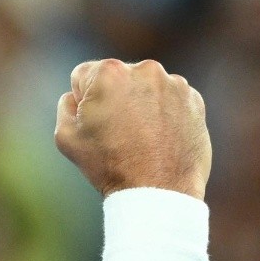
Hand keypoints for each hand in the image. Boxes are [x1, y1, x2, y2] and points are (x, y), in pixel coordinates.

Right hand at [55, 59, 210, 199]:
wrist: (159, 191)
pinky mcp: (194, 100)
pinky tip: (159, 139)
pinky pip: (170, 100)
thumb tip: (74, 96)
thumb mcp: (65, 137)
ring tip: (141, 139)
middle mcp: (144, 69)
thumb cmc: (109, 166)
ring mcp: (173, 83)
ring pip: (145, 88)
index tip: (94, 124)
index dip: (82, 101)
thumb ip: (65, 106)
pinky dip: (164, 114)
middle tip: (117, 133)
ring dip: (140, 104)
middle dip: (114, 98)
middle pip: (117, 78)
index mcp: (108, 73)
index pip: (83, 76)